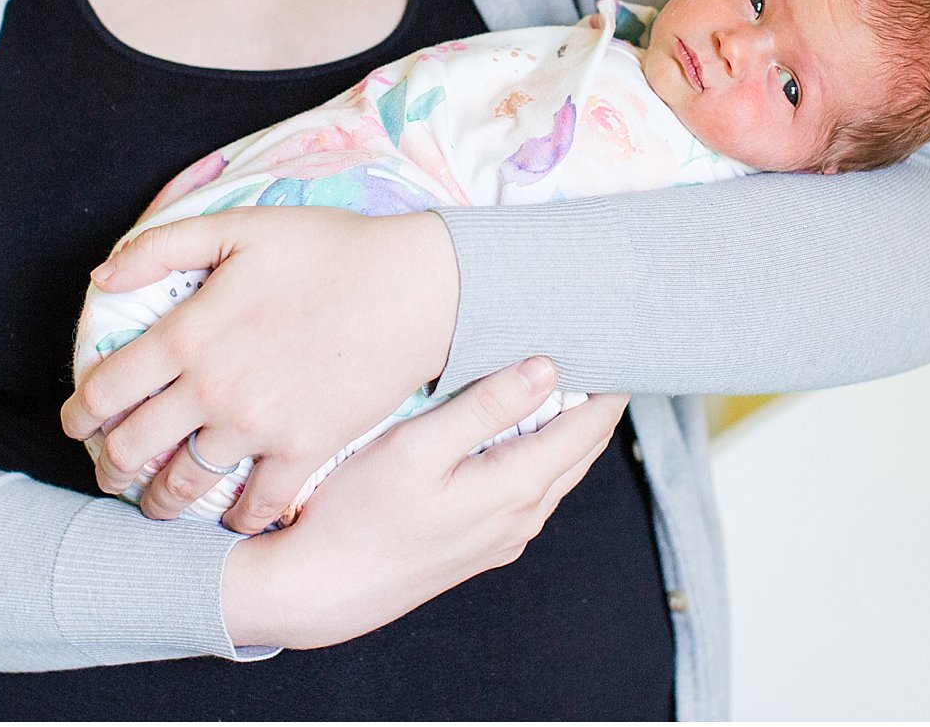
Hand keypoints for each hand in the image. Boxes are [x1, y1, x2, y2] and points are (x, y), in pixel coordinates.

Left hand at [60, 206, 459, 532]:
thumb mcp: (238, 227)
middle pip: (132, 447)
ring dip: (158, 503)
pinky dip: (236, 521)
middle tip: (110, 471)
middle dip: (109, 466)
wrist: (413, 285)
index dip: (78, 416)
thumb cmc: (328, 248)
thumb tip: (101, 276)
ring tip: (156, 504)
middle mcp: (212, 387)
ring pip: (183, 485)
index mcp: (188, 332)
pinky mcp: (304, 449)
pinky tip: (231, 520)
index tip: (77, 425)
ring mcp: (258, 425)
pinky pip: (257, 505)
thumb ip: (161, 246)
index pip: (105, 389)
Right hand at [221, 357, 628, 648]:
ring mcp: (503, 537)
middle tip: (592, 346)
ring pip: (557, 471)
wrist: (317, 591)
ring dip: (566, 426)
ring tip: (561, 376)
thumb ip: (483, 408)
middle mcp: (522, 518)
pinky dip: (540, 452)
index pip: (590, 426)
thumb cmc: (356, 514)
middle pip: (582, 448)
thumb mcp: (415, 448)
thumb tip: (546, 368)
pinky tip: (515, 429)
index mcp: (516, 488)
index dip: (609, 380)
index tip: (612, 339)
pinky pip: (530, 491)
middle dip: (594, 399)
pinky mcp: (481, 545)